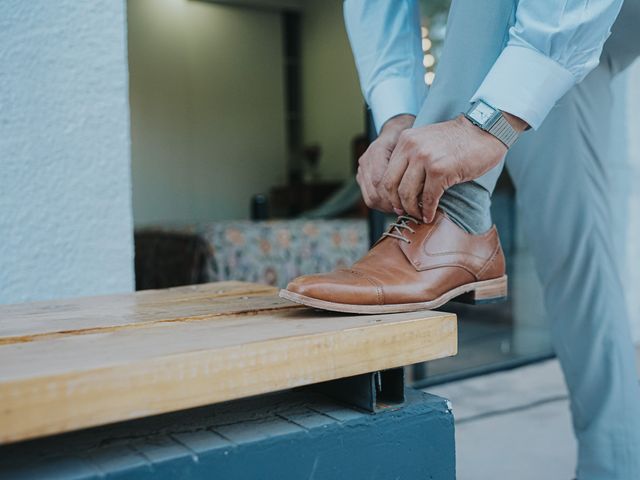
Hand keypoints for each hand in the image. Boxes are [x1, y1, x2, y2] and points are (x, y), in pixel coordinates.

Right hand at [356, 114, 414, 213]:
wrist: (396, 133)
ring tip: (404, 208)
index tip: (412, 200)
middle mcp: (367, 159)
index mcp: (378, 150)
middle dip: (393, 203)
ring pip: (371, 198)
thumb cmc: (409, 140)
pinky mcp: (362, 178)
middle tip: (410, 208)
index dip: (395, 194)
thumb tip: (422, 188)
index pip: (380, 180)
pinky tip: (395, 205)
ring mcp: (362, 169)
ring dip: (388, 206)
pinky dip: (383, 205)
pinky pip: (369, 198)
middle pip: (375, 192)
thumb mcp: (416, 148)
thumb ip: (415, 164)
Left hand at [381, 114, 525, 222]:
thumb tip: (400, 187)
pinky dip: (428, 210)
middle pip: (391, 185)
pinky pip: (428, 197)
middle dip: (397, 203)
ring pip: (407, 194)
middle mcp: (411, 148)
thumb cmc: (458, 141)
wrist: (484, 130)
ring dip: (412, 210)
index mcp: (405, 141)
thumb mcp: (426, 142)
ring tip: (418, 215)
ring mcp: (425, 158)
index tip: (396, 203)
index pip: (386, 173)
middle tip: (404, 212)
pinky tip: (430, 216)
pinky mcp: (440, 170)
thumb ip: (411, 158)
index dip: (388, 193)